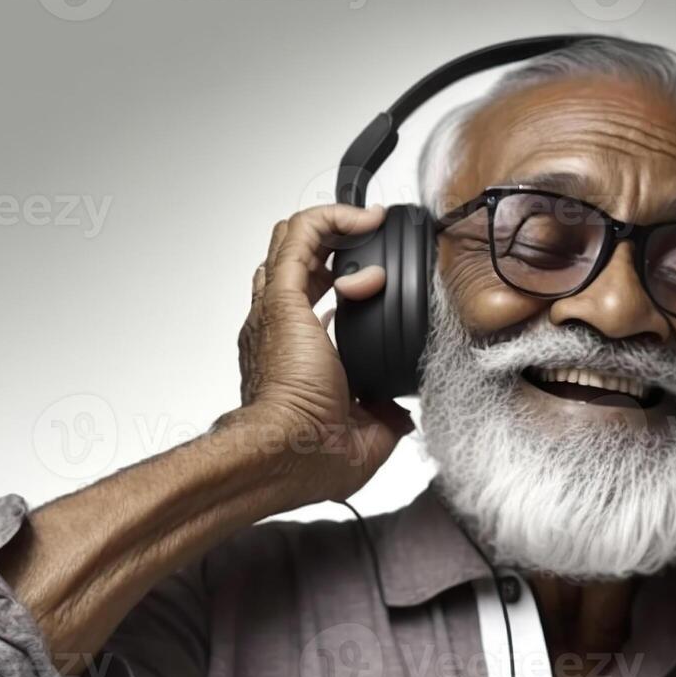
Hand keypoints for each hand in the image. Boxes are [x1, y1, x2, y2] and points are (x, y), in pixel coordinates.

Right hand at [230, 203, 412, 502]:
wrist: (282, 452)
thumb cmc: (305, 457)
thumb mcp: (365, 442)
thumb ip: (383, 420)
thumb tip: (400, 415)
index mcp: (292, 357)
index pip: (309, 302)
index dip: (343, 287)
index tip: (376, 285)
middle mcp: (277, 326)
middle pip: (295, 262)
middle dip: (336, 246)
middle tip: (372, 244)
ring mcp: (276, 309)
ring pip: (292, 240)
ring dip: (336, 228)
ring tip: (370, 226)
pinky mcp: (284, 297)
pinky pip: (302, 235)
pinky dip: (334, 220)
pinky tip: (368, 221)